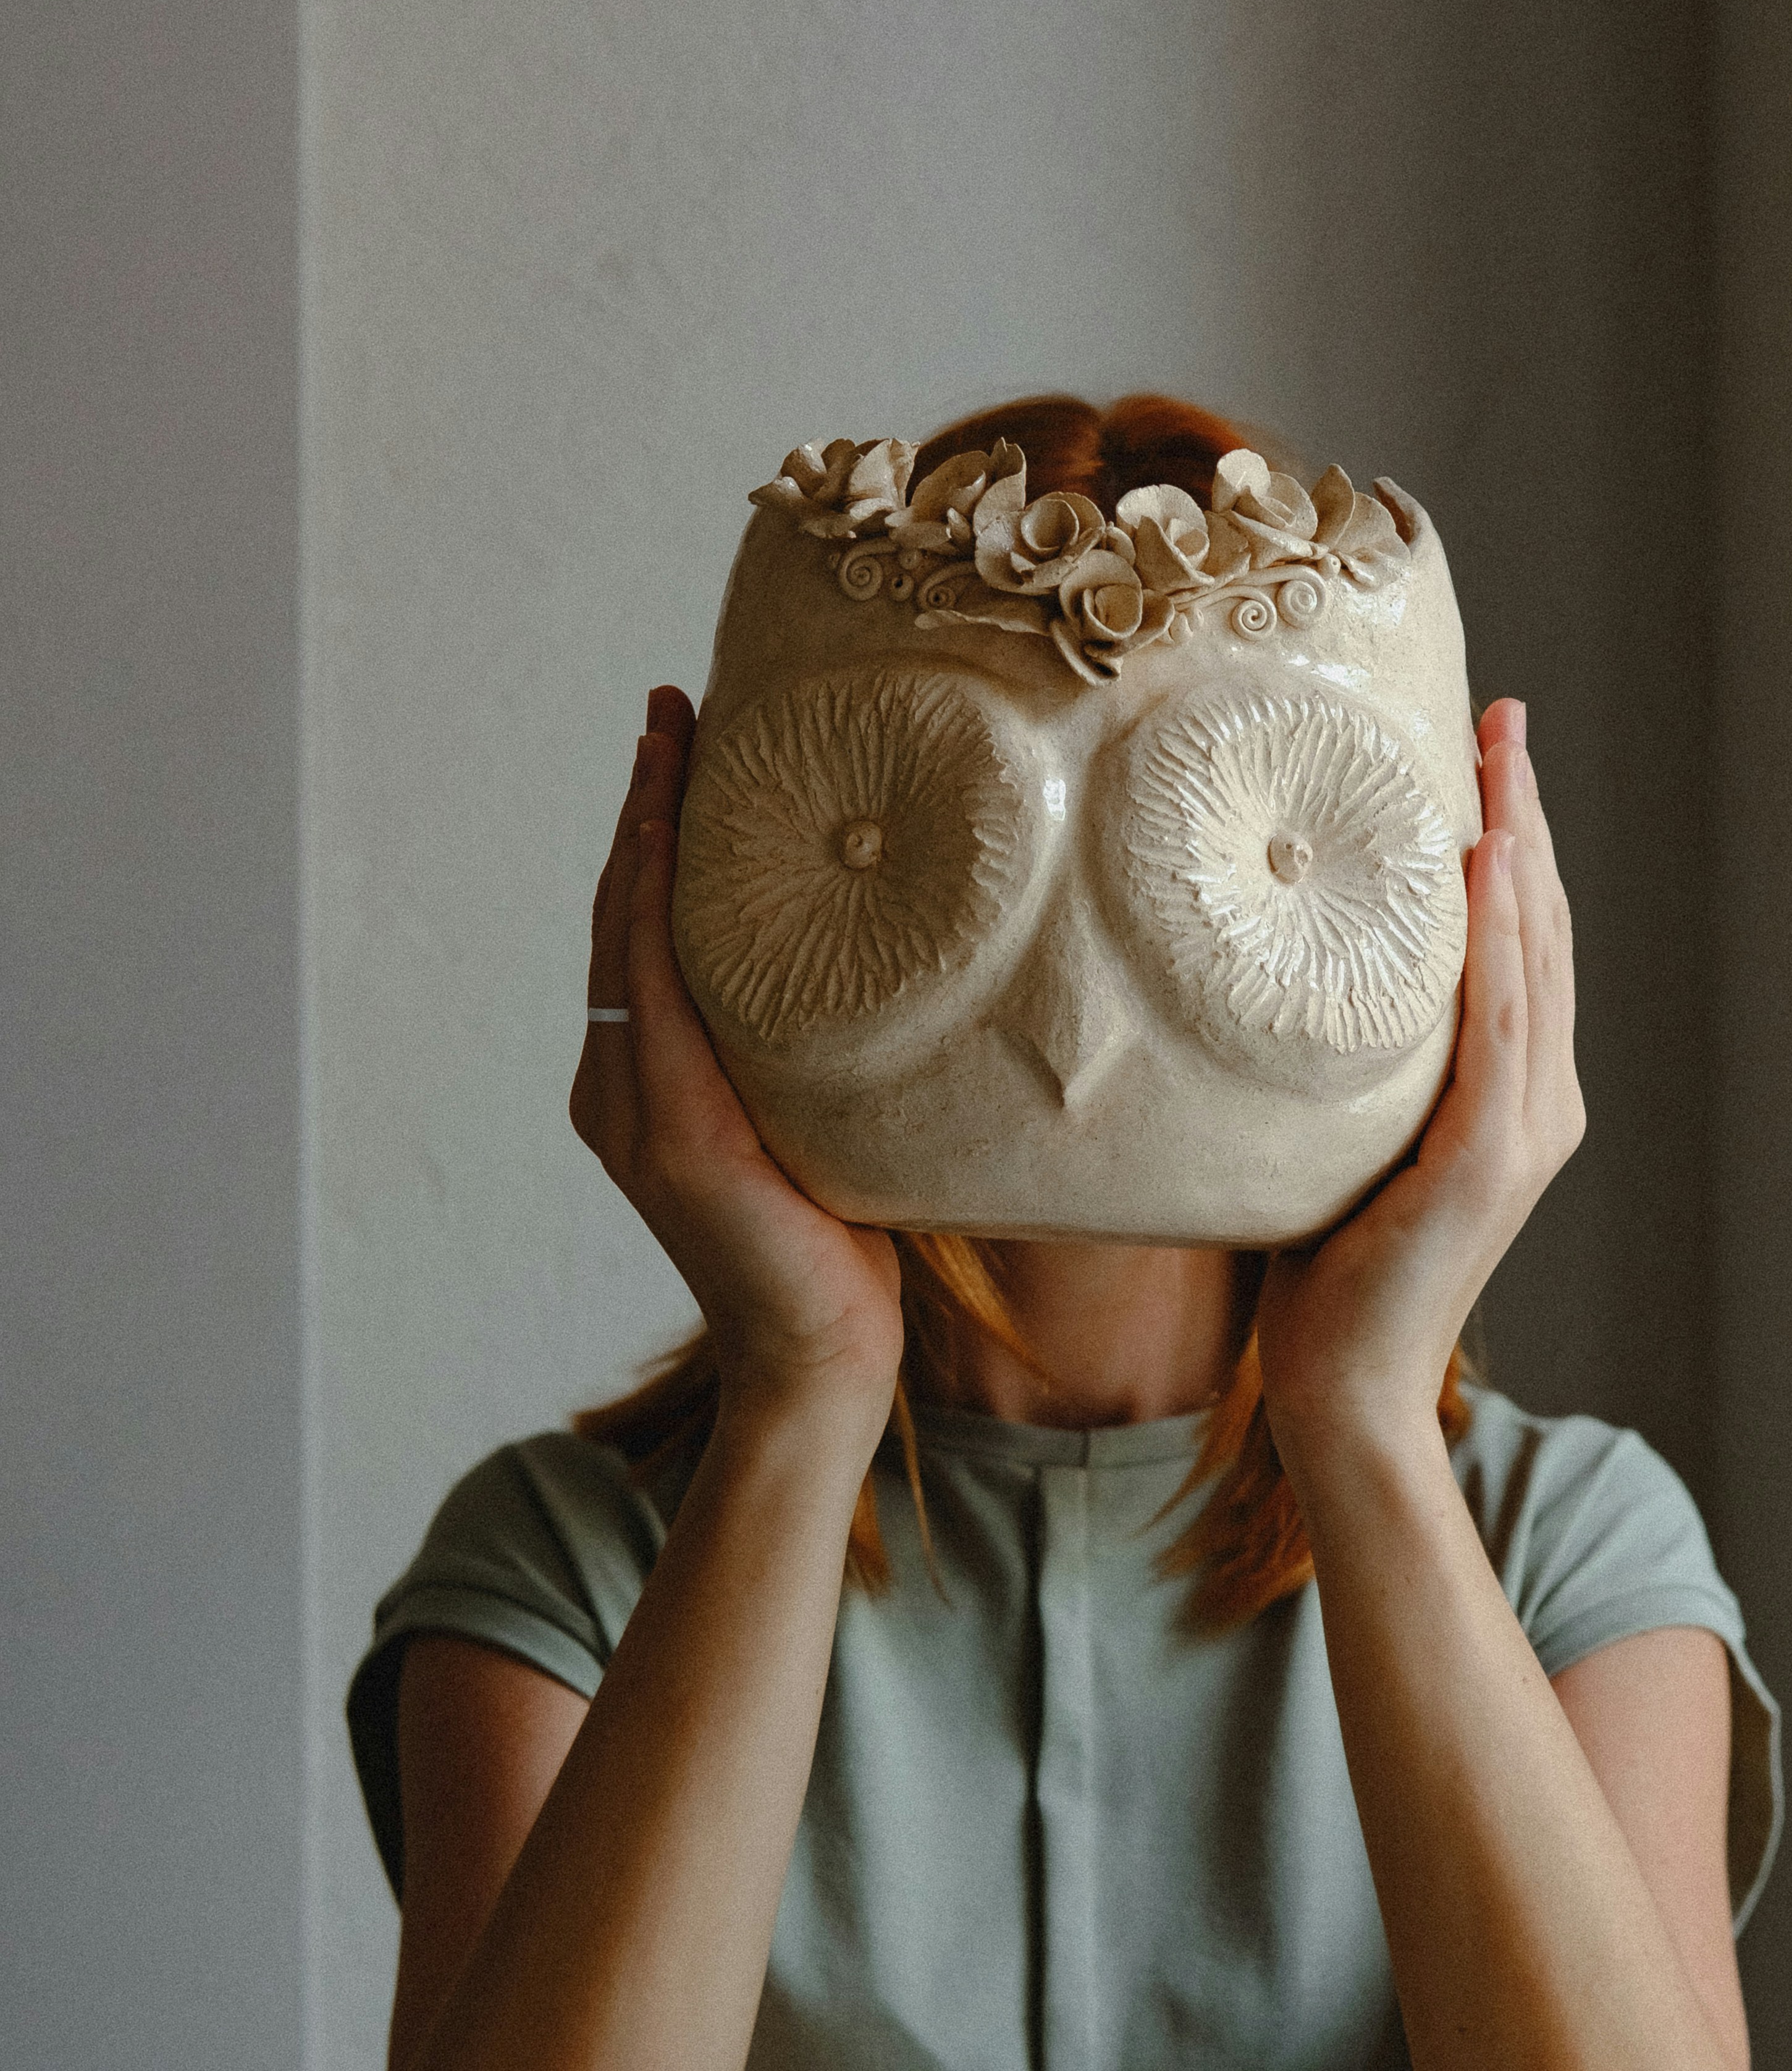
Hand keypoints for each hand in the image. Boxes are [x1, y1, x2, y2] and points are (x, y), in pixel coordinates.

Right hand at [569, 687, 903, 1419]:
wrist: (823, 1360)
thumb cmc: (843, 1246)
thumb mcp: (826, 1118)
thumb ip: (816, 1050)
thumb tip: (894, 961)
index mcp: (646, 1085)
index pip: (641, 934)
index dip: (651, 838)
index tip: (680, 747)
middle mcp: (618, 1088)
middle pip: (621, 916)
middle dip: (643, 808)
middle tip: (671, 710)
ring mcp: (632, 1110)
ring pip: (626, 939)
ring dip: (646, 834)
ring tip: (672, 744)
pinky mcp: (668, 1136)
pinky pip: (652, 995)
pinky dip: (655, 913)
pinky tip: (673, 845)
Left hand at [1257, 697, 1581, 1483]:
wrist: (1339, 1395)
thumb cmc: (1320, 1280)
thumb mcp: (1332, 1139)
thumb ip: (1337, 1066)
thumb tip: (1265, 974)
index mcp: (1513, 1098)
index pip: (1522, 945)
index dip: (1517, 844)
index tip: (1488, 753)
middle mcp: (1541, 1103)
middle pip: (1543, 929)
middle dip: (1527, 815)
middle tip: (1501, 717)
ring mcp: (1526, 1131)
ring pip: (1533, 957)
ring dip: (1520, 848)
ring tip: (1497, 756)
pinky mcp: (1492, 1160)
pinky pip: (1499, 1021)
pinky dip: (1498, 938)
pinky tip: (1486, 865)